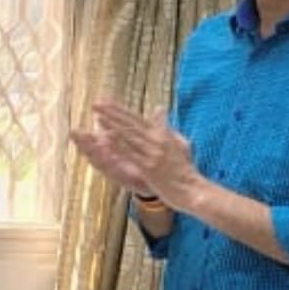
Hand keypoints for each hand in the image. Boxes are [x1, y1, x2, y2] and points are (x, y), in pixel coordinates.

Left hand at [82, 101, 201, 209]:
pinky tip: (106, 140)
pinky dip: (118, 147)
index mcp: (161, 134)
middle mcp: (157, 141)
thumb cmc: (184, 168)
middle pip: (131, 124)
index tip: (106, 100)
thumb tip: (158, 108)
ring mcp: (153, 154)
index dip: (120, 109)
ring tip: (98, 116)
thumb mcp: (178, 141)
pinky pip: (131, 155)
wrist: (192, 189)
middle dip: (112, 113)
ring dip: (112, 126)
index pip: (137, 118)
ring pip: (129, 136)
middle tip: (96, 103)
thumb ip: (165, 125)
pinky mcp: (149, 168)